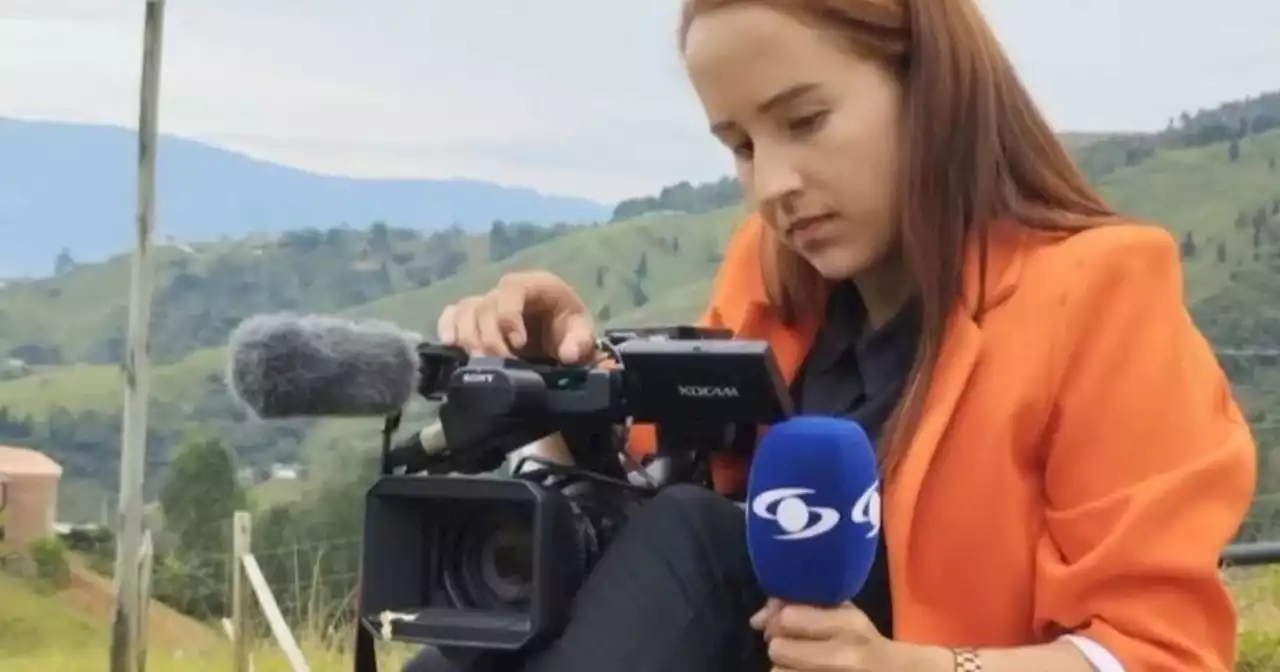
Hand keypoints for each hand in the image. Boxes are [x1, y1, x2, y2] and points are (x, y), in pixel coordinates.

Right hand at [436, 271, 596, 363]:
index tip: (519, 344)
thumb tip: (568, 354)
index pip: (511, 288)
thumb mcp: (582, 333)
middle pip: (485, 306)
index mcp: (536, 285)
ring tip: (479, 362)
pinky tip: (450, 344)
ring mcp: (489, 301)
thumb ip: (580, 342)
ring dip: (468, 338)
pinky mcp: (475, 316)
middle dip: (490, 338)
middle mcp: (507, 290)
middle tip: (501, 364)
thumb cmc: (570, 328)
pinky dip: (448, 326)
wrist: (561, 335)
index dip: (508, 315)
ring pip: (466, 311)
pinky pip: (453, 313)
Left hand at [751, 599, 923, 671]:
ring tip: (801, 664)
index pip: (788, 618)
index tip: (785, 621)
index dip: (779, 618)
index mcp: (847, 625)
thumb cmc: (862, 640)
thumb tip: (757, 621)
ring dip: (784, 667)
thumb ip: (801, 607)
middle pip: (778, 649)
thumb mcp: (843, 613)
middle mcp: (841, 657)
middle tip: (792, 646)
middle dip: (780, 645)